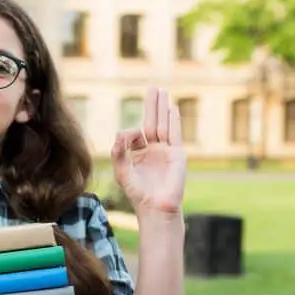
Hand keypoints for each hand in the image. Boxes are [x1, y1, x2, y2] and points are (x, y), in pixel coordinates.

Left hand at [111, 87, 186, 215]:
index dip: (129, 134)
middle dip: (152, 105)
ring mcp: (166, 151)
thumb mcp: (121, 171)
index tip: (124, 140)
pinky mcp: (176, 154)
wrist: (155, 207)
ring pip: (164, 124)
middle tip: (153, 87)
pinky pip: (174, 134)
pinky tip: (172, 108)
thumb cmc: (138, 194)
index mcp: (140, 154)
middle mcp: (154, 150)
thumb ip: (118, 152)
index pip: (136, 134)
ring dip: (162, 107)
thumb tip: (119, 133)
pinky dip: (173, 121)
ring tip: (162, 90)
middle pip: (153, 122)